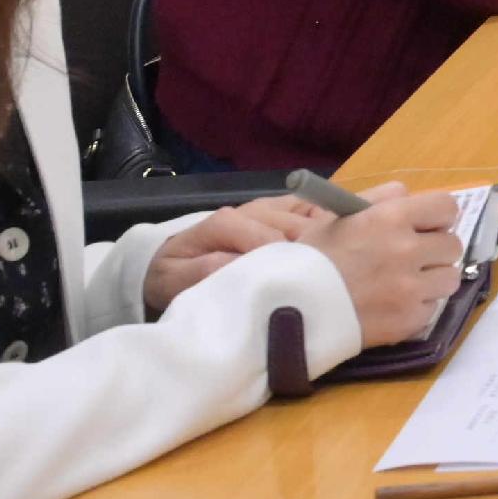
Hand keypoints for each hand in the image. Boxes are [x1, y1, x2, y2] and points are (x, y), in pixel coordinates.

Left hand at [141, 194, 326, 315]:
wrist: (169, 259)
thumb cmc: (175, 273)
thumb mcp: (176, 280)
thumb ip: (205, 271)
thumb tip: (243, 265)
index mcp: (227, 223)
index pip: (269, 240)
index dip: (285, 265)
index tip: (292, 292)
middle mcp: (252, 208)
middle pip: (296, 229)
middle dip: (308, 256)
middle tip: (313, 288)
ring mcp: (270, 206)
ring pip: (310, 219)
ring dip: (321, 243)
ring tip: (324, 274)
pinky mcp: (283, 208)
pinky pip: (314, 211)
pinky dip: (326, 226)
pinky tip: (327, 249)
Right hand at [295, 183, 464, 348]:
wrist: (287, 309)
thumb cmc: (310, 258)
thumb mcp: (338, 217)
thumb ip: (379, 199)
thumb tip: (409, 194)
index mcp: (390, 218)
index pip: (447, 207)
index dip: (438, 217)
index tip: (426, 227)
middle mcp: (406, 251)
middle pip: (452, 245)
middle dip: (434, 250)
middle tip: (411, 258)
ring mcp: (410, 289)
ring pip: (449, 278)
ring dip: (431, 280)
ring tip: (402, 284)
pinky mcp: (409, 320)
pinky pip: (431, 308)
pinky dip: (416, 307)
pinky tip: (390, 306)